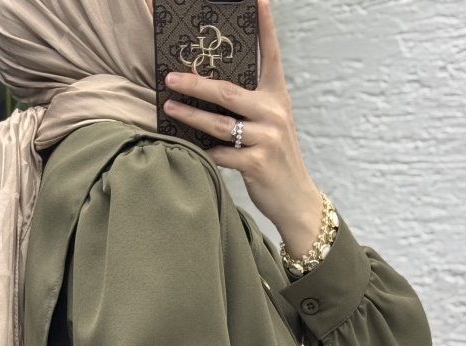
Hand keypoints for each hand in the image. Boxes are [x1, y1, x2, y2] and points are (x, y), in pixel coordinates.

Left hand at [161, 0, 323, 259]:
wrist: (296, 199)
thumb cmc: (276, 159)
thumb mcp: (271, 125)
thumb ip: (248, 106)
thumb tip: (209, 91)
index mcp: (277, 97)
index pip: (270, 55)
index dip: (264, 26)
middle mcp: (274, 113)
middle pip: (227, 91)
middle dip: (195, 84)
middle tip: (169, 77)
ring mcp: (267, 138)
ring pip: (220, 123)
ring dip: (190, 116)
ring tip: (168, 108)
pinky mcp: (257, 164)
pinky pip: (221, 154)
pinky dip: (204, 152)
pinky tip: (189, 147)